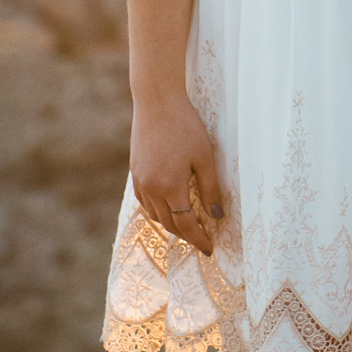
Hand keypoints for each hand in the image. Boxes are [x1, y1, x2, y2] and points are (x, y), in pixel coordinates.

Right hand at [130, 92, 225, 254]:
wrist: (157, 102)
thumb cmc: (185, 126)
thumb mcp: (205, 157)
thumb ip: (210, 189)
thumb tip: (216, 216)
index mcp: (170, 187)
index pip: (186, 224)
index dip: (198, 239)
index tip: (209, 249)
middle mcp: (151, 189)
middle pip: (169, 224)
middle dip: (186, 235)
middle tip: (202, 240)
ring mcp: (140, 181)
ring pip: (155, 215)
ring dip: (171, 225)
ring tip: (188, 226)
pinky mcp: (135, 173)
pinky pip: (145, 203)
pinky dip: (157, 212)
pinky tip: (168, 208)